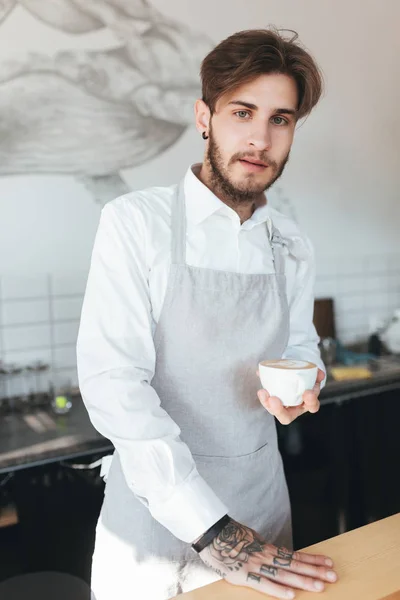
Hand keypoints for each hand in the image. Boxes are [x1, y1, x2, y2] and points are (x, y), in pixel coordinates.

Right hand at [199, 518, 336, 597]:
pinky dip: (278, 590)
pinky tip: (291, 595)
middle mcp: (266, 556)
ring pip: (284, 575)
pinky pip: (264, 584)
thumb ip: (264, 548)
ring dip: (303, 581)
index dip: (312, 560)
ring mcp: (256, 566)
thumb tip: (277, 552)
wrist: (212, 534)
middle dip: (315, 571)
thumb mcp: (251, 539)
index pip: (295, 556)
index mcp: (268, 548)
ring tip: (320, 586)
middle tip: (333, 576)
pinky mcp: (245, 576)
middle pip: (294, 566)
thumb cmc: (231, 537)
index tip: (328, 564)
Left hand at [256, 368, 324, 424]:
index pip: (312, 406)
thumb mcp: (313, 376)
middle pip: (286, 417)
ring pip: (273, 410)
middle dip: (279, 410)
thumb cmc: (306, 379)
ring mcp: (282, 406)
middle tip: (274, 400)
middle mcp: (294, 408)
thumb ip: (317, 375)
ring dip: (266, 402)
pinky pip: (266, 400)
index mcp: (308, 404)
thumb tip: (320, 374)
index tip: (308, 392)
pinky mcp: (272, 401)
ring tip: (263, 392)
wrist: (295, 376)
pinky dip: (262, 393)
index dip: (310, 401)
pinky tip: (259, 376)